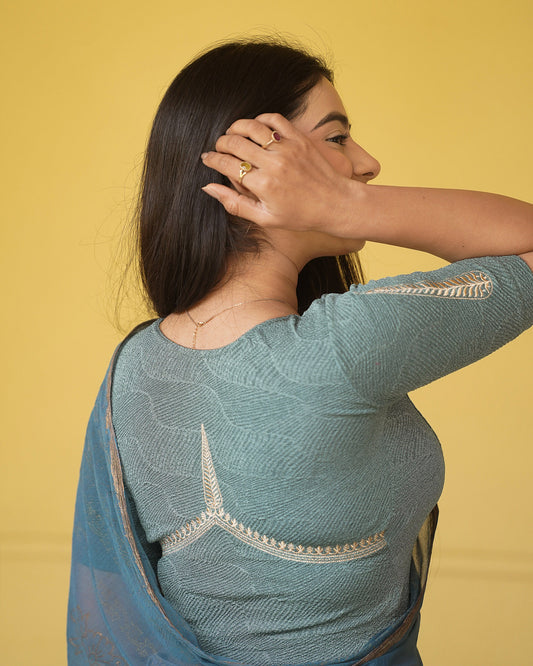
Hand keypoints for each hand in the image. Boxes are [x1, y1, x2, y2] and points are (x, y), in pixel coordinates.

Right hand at [201, 114, 356, 231]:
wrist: (334, 204)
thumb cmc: (299, 216)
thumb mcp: (265, 218)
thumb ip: (235, 203)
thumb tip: (208, 187)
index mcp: (262, 185)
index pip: (226, 164)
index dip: (211, 160)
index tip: (206, 159)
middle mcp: (273, 163)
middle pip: (234, 142)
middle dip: (220, 143)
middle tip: (218, 148)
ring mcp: (287, 148)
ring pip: (251, 126)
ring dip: (236, 128)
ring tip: (232, 135)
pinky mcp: (299, 139)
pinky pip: (274, 120)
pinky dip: (260, 120)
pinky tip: (255, 128)